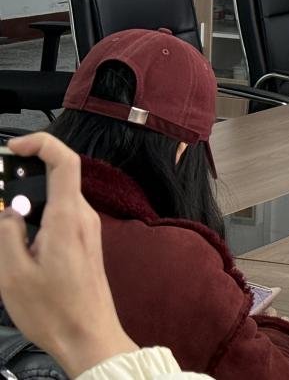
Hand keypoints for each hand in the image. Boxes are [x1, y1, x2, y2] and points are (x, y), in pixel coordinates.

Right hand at [0, 133, 138, 376]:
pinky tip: (17, 235)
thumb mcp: (13, 273)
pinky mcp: (84, 241)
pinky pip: (60, 214)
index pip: (64, 160)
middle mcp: (83, 216)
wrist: (89, 336)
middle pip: (58, 175)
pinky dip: (37, 213)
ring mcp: (87, 228)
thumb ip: (6, 232)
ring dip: (29, 197)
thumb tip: (5, 208)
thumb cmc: (55, 311)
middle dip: (25, 174)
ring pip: (57, 196)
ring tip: (2, 215)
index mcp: (67, 218)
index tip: (13, 148)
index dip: (40, 143)